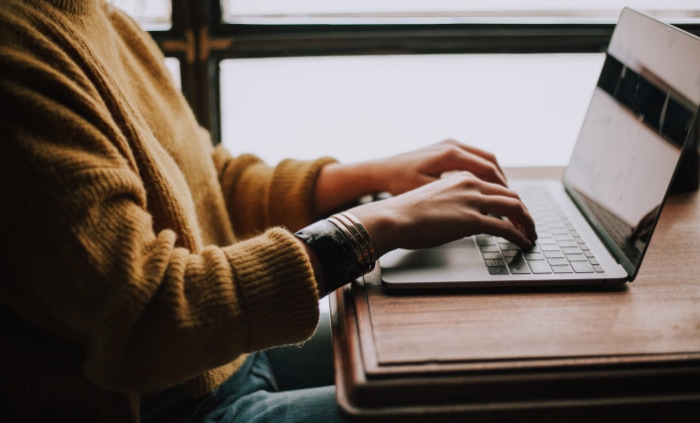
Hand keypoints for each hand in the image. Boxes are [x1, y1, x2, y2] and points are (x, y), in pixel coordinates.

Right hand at [348, 171, 536, 257]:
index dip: (510, 201)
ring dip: (527, 223)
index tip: (515, 213)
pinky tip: (523, 243)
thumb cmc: (405, 213)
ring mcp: (473, 201)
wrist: (393, 217)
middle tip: (529, 225)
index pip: (496, 186)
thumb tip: (461, 220)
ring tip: (530, 235)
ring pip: (515, 207)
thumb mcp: (433, 200)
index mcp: (461, 177)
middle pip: (511, 195)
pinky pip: (506, 227)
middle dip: (524, 212)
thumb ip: (453, 204)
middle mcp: (471, 184)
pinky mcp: (472, 220)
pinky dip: (519, 235)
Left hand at [365, 139, 507, 194]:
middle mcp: (453, 145)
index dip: (503, 189)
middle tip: (513, 202)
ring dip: (495, 176)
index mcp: (450, 155)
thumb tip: (480, 210)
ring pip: (484, 158)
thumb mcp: (427, 193)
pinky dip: (484, 171)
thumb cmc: (399, 183)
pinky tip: (485, 186)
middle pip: (491, 162)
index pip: (488, 170)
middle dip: (504, 183)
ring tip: (503, 195)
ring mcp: (450, 144)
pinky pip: (474, 157)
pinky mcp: (446, 147)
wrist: (381, 170)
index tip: (511, 204)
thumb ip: (454, 198)